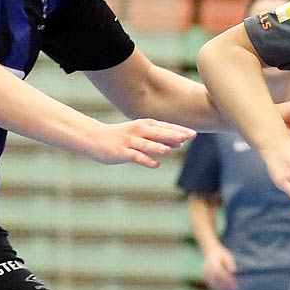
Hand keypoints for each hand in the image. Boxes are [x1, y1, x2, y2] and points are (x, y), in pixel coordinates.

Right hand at [79, 118, 195, 167]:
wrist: (95, 138)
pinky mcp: (122, 152)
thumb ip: (160, 139)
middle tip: (188, 137)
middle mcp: (139, 131)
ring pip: (147, 144)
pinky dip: (146, 160)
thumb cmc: (123, 137)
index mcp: (145, 125)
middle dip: (174, 135)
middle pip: (159, 133)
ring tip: (171, 150)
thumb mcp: (142, 135)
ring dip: (159, 147)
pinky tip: (155, 164)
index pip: (165, 127)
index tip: (194, 133)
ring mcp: (130, 141)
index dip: (179, 130)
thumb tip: (180, 142)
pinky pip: (135, 156)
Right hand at [202, 246, 237, 289]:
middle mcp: (208, 267)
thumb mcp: (227, 256)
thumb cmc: (221, 254)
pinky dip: (216, 287)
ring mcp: (205, 271)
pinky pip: (210, 283)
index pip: (220, 273)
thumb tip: (233, 271)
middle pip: (216, 278)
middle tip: (233, 289)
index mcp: (213, 262)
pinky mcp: (205, 275)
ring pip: (213, 282)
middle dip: (225, 285)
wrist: (210, 251)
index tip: (233, 283)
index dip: (227, 279)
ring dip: (221, 287)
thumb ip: (230, 262)